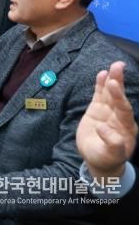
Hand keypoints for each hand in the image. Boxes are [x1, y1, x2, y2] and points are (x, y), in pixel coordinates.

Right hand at [77, 61, 136, 180]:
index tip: (113, 85)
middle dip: (119, 82)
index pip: (124, 109)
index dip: (119, 97)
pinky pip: (100, 95)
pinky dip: (100, 85)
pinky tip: (102, 74)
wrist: (98, 158)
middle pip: (119, 97)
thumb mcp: (111, 156)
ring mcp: (108, 111)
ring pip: (110, 93)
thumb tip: (103, 128)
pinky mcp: (98, 109)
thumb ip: (112, 144)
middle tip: (118, 67)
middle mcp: (119, 116)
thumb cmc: (107, 158)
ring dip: (112, 79)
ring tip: (114, 66)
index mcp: (126, 127)